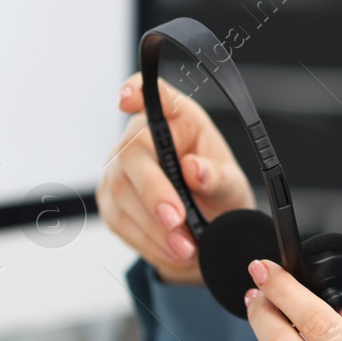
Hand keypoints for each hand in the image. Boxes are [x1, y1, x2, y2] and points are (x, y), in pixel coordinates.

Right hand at [95, 74, 255, 285]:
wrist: (208, 230)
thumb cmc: (218, 193)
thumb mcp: (232, 185)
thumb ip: (217, 176)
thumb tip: (194, 169)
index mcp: (178, 118)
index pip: (153, 94)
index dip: (136, 90)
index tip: (128, 99)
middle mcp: (142, 136)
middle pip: (132, 154)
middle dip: (154, 191)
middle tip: (177, 220)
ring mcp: (120, 167)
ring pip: (121, 192)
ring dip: (153, 226)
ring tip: (185, 248)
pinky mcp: (110, 198)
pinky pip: (120, 221)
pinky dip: (146, 240)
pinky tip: (169, 250)